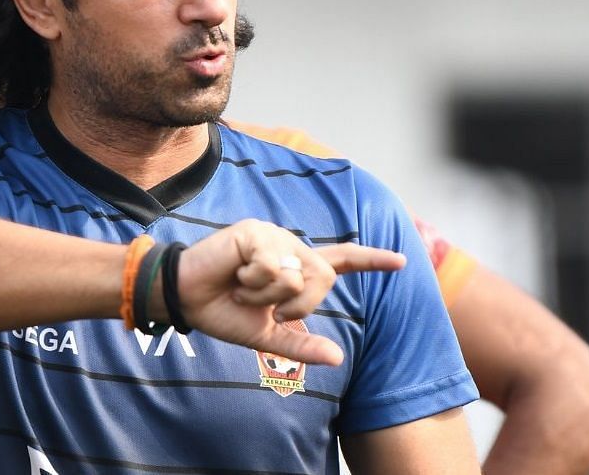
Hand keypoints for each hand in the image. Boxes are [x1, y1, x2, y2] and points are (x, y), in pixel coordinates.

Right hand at [176, 219, 404, 365]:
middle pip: (323, 278)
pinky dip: (252, 282)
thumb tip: (338, 357)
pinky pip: (272, 265)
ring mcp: (273, 236)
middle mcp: (290, 248)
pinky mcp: (254, 231)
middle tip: (265, 307)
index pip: (341, 262)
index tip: (402, 261)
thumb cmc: (224, 313)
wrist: (186, 299)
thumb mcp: (266, 336)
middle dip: (296, 305)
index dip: (372, 261)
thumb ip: (301, 345)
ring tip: (243, 287)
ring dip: (267, 295)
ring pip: (297, 274)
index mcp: (296, 269)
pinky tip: (235, 274)